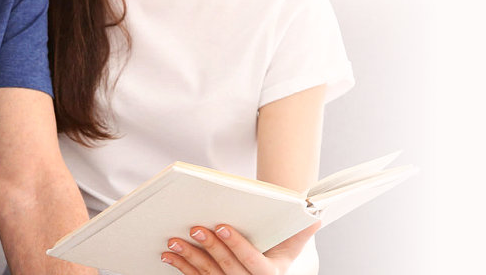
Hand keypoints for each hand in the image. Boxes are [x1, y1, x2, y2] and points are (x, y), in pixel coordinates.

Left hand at [162, 222, 318, 274]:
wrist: (269, 269)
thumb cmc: (280, 253)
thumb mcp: (293, 245)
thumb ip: (302, 231)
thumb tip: (316, 215)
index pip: (253, 263)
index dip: (236, 245)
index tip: (221, 226)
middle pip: (227, 269)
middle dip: (210, 248)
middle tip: (195, 228)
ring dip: (189, 258)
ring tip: (175, 241)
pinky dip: (181, 267)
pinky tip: (169, 255)